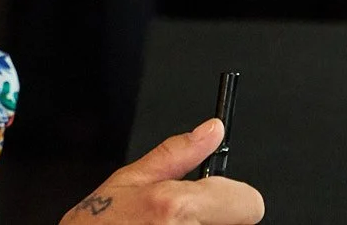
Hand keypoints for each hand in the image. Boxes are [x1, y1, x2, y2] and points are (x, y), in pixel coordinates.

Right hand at [60, 121, 263, 224]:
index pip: (249, 203)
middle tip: (178, 219)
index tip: (218, 198)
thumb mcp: (129, 180)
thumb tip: (211, 131)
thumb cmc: (97, 224)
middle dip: (214, 217)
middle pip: (238, 223)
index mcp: (177, 207)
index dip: (235, 197)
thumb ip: (177, 154)